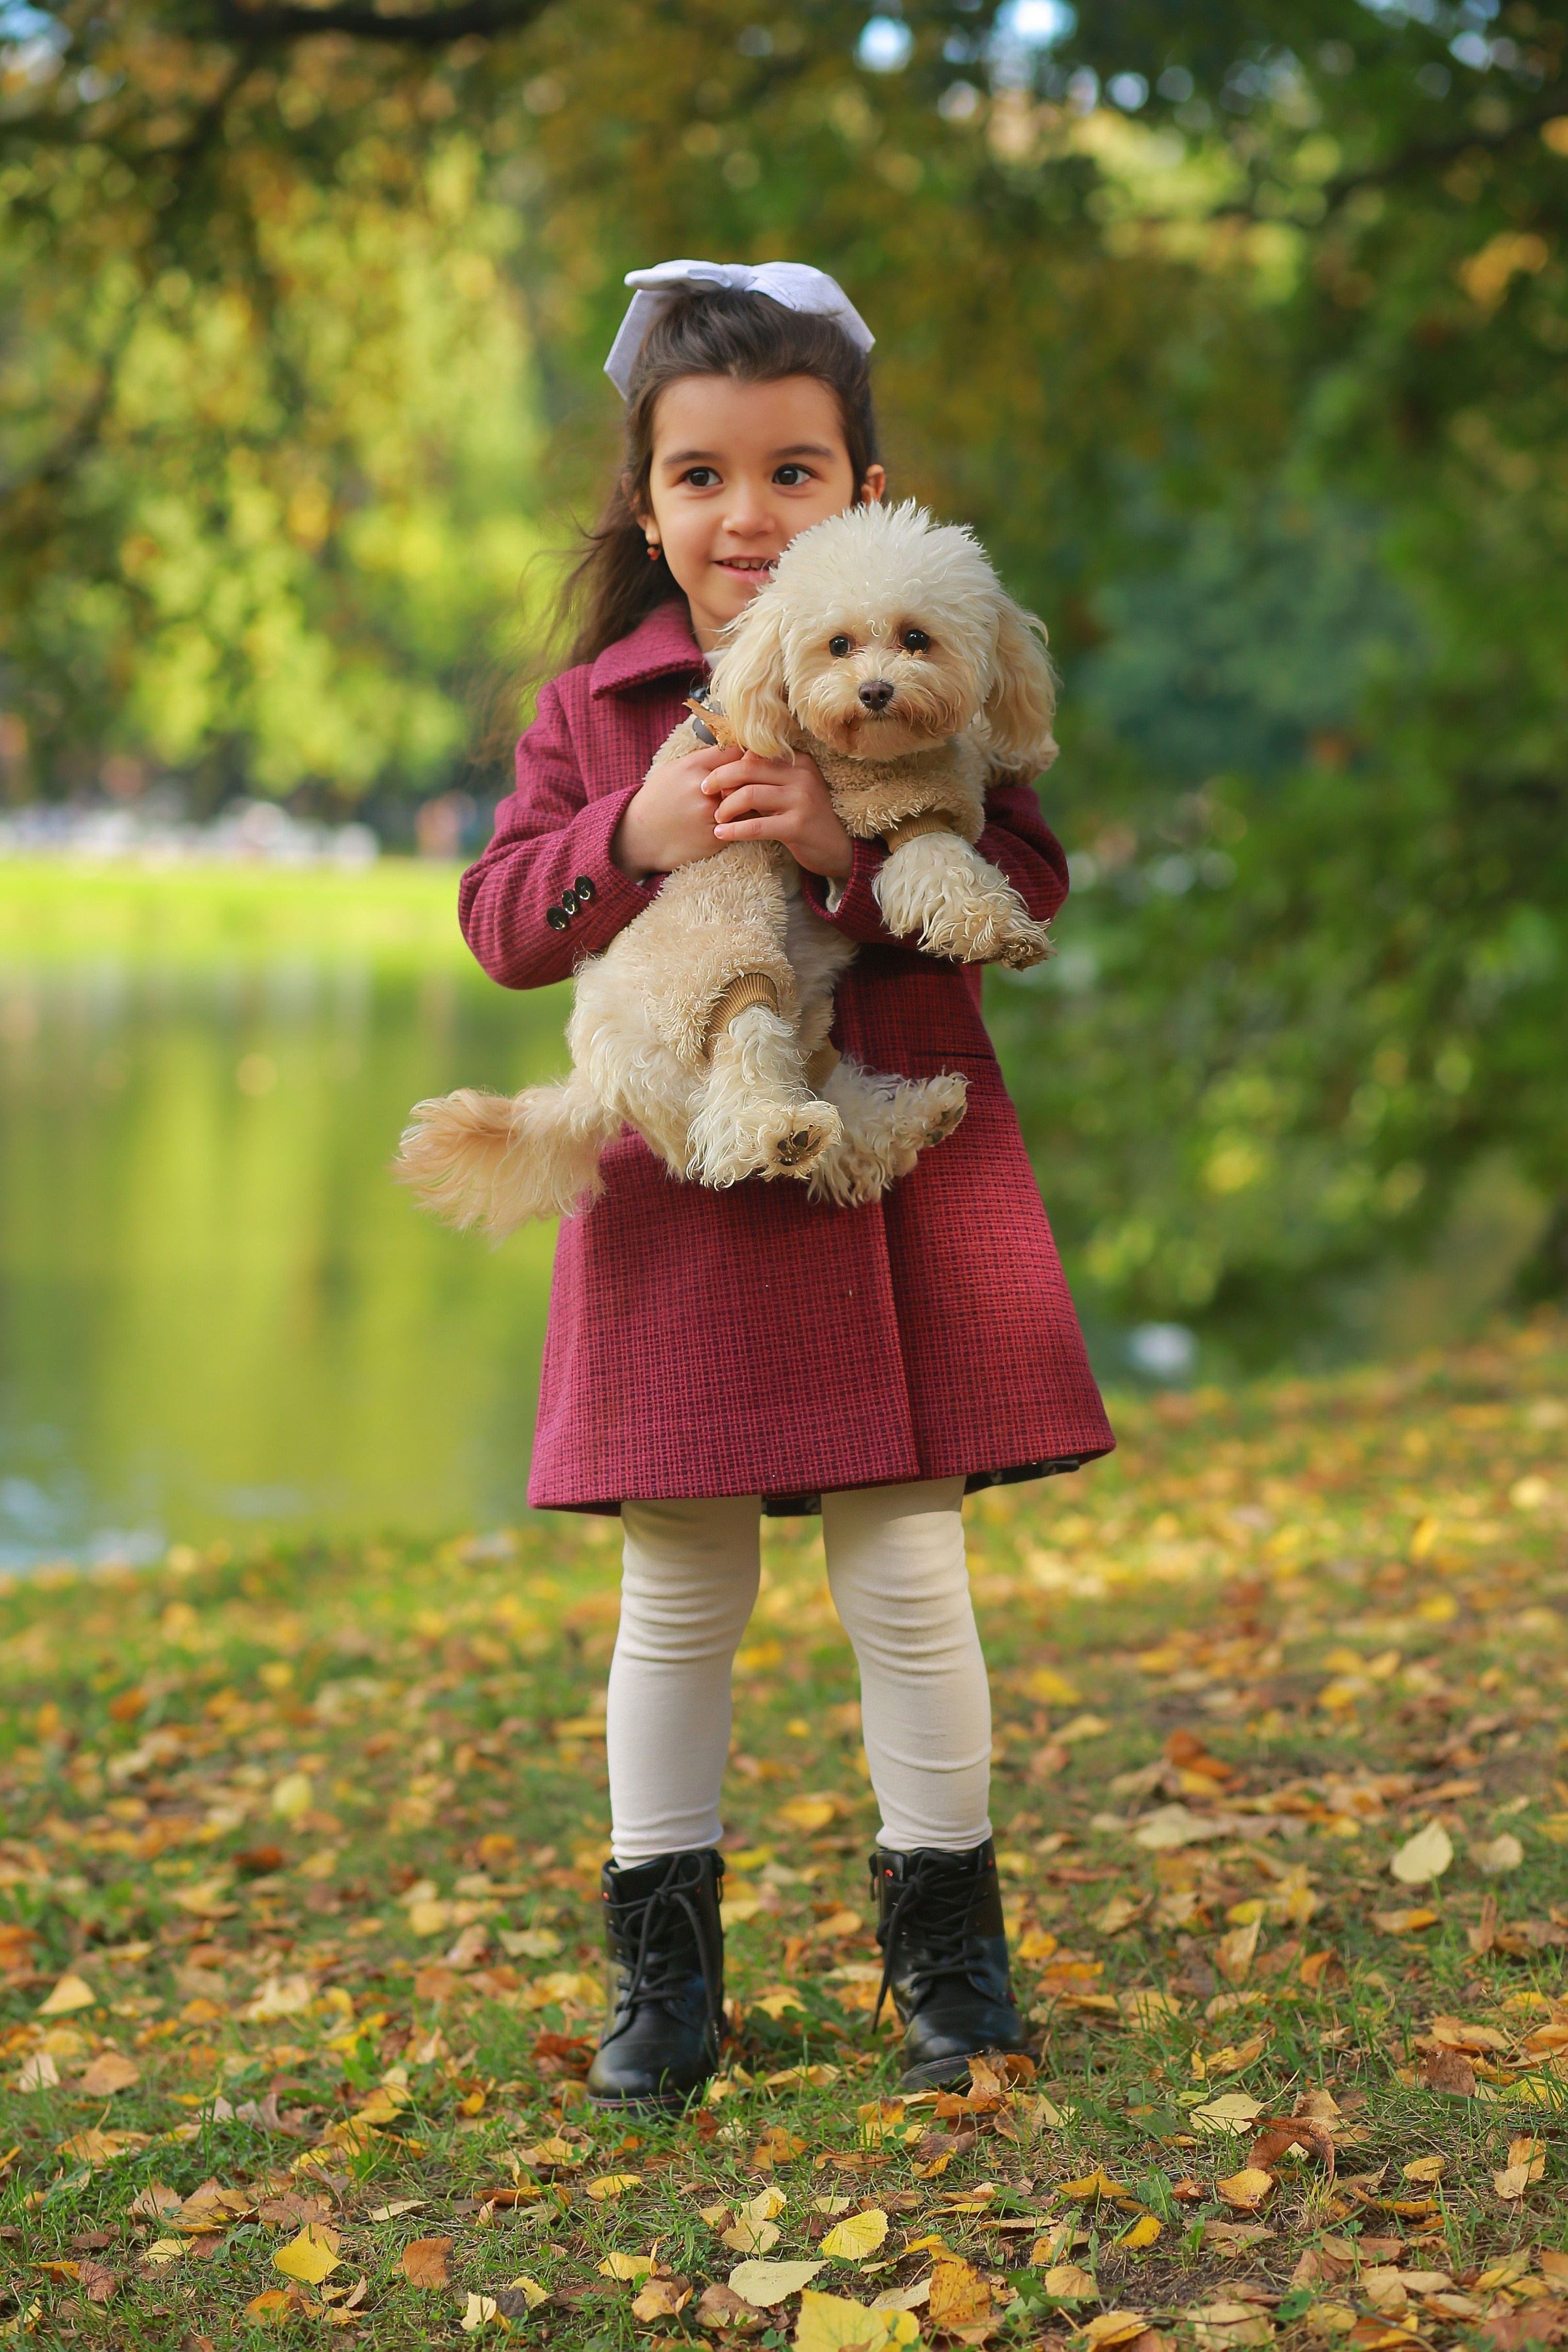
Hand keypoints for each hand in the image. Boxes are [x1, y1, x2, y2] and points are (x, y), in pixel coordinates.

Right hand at [611, 743, 739, 879]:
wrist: (641, 838)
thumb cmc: (658, 800)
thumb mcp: (673, 770)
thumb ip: (701, 759)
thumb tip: (730, 746)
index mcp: (692, 766)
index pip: (734, 750)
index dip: (744, 754)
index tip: (745, 760)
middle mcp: (703, 788)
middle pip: (746, 775)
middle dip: (751, 778)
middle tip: (752, 781)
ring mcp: (711, 813)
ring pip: (750, 800)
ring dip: (751, 800)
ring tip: (745, 801)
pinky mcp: (717, 836)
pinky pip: (745, 824)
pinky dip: (745, 820)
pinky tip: (735, 819)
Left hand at [704, 750, 853, 880]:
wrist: (839, 848)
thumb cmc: (807, 819)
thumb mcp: (789, 792)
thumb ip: (765, 781)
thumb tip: (726, 777)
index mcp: (798, 762)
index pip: (754, 754)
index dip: (729, 763)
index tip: (714, 777)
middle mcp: (801, 775)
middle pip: (748, 767)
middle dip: (720, 778)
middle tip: (705, 791)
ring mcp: (801, 799)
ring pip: (749, 794)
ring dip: (726, 807)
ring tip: (717, 818)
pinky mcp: (797, 825)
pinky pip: (756, 825)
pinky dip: (734, 830)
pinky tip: (721, 834)